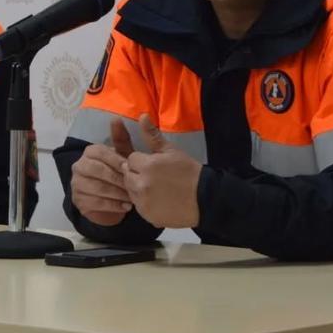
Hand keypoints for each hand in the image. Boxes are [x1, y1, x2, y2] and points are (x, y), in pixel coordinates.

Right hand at [70, 117, 135, 225]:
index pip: (100, 152)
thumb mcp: (123, 156)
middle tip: (132, 186)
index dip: (116, 160)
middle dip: (117, 178)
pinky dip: (113, 206)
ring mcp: (76, 184)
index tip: (130, 168)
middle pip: (97, 170)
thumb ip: (121, 139)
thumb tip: (116, 118)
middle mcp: (79, 166)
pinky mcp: (79, 201)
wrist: (112, 200)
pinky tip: (125, 206)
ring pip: (97, 188)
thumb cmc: (119, 174)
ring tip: (131, 198)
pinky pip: (95, 203)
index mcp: (89, 152)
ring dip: (116, 193)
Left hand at [122, 114, 201, 228]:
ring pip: (130, 191)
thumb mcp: (171, 151)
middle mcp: (141, 185)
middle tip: (155, 176)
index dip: (142, 160)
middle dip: (136, 173)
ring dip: (138, 188)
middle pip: (127, 175)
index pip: (131, 159)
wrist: (205, 198)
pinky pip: (138, 206)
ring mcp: (143, 202)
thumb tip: (141, 116)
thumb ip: (152, 135)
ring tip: (157, 188)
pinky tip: (159, 200)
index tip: (154, 164)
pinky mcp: (147, 216)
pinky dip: (144, 203)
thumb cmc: (189, 172)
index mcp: (147, 166)